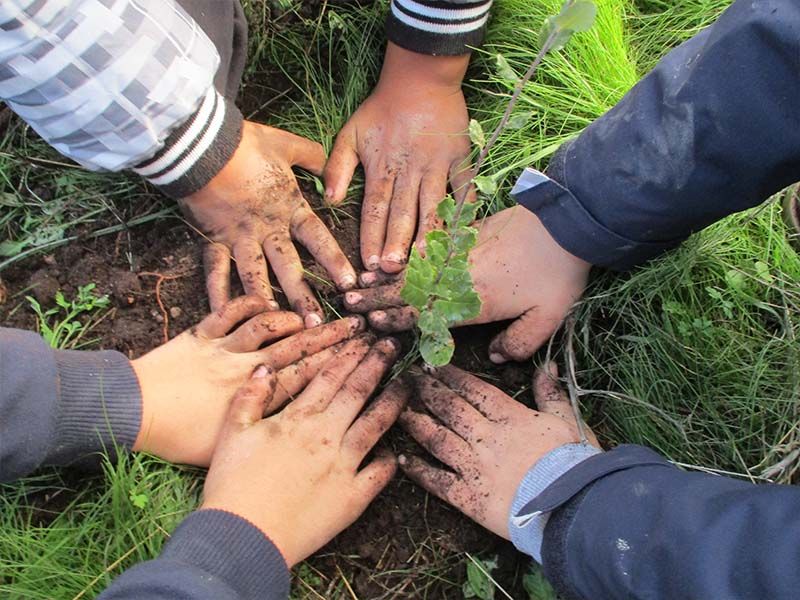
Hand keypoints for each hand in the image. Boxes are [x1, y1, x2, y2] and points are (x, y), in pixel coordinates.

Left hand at [131, 295, 364, 465]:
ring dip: (293, 319)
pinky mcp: (200, 334)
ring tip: (315, 316)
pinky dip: (249, 303)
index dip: (338, 364)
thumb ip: (265, 430)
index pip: (307, 376)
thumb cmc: (179, 441)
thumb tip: (300, 429)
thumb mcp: (227, 446)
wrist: (131, 413)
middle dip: (331, 337)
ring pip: (268, 327)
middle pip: (296, 348)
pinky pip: (229, 311)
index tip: (364, 354)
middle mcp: (244, 368)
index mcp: (255, 398)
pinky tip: (266, 301)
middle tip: (358, 326)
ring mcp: (223, 348)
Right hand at [180, 121, 356, 326]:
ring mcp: (238, 236)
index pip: (318, 238)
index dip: (334, 261)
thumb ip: (313, 157)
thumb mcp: (287, 144)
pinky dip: (216, 293)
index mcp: (288, 207)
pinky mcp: (212, 238)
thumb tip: (331, 166)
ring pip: (254, 275)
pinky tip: (221, 316)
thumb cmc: (246, 142)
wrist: (201, 143)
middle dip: (303, 296)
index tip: (350, 283)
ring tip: (274, 325)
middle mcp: (267, 228)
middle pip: (288, 267)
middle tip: (315, 323)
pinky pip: (214, 270)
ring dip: (264, 301)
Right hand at [200, 335, 408, 565]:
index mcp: (298, 418)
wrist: (242, 538)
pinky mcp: (352, 497)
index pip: (330, 375)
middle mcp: (326, 435)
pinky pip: (379, 473)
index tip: (365, 337)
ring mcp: (344, 465)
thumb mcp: (232, 433)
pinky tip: (396, 449)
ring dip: (393, 401)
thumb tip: (264, 368)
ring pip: (376, 424)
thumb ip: (250, 397)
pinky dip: (390, 459)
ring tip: (407, 384)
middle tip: (393, 345)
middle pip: (358, 391)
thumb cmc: (231, 485)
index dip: (349, 353)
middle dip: (377, 364)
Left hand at [325, 43, 473, 273]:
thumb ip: (338, 166)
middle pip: (402, 213)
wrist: (420, 77)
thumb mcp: (350, 132)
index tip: (369, 263)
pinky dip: (465, 210)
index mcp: (382, 167)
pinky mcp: (460, 158)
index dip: (371, 237)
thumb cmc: (382, 109)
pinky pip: (465, 188)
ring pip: (432, 206)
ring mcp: (437, 165)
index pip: (374, 209)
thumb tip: (330, 200)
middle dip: (398, 244)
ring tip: (427, 260)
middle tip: (394, 270)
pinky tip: (464, 234)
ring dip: (429, 234)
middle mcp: (409, 170)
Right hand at [343, 205, 590, 362]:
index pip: (424, 314)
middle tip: (349, 304)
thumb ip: (518, 343)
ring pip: (413, 269)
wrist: (565, 222)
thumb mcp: (547, 318)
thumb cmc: (557, 274)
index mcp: (471, 301)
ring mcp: (458, 255)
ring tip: (360, 282)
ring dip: (385, 277)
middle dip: (378, 298)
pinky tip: (395, 260)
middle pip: (409, 290)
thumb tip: (493, 356)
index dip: (397, 320)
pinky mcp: (465, 238)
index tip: (373, 324)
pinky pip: (427, 252)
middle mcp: (457, 277)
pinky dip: (406, 258)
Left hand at [399, 363, 598, 538]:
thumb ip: (551, 392)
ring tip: (400, 410)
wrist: (573, 506)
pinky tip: (402, 459)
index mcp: (510, 417)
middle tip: (408, 376)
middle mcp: (486, 437)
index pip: (473, 390)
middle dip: (427, 390)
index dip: (451, 376)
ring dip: (417, 423)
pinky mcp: (469, 497)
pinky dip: (418, 470)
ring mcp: (474, 467)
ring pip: (438, 439)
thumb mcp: (568, 420)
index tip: (433, 364)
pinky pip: (437, 481)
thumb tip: (546, 365)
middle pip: (450, 409)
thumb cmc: (574, 462)